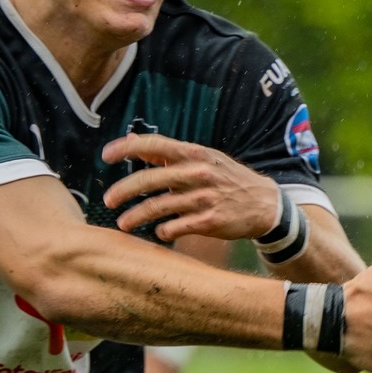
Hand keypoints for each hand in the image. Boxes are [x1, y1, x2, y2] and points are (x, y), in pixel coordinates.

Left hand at [102, 133, 280, 242]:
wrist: (265, 204)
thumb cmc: (227, 179)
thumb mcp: (203, 159)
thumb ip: (168, 154)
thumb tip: (131, 141)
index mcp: (195, 154)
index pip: (155, 145)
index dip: (127, 148)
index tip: (106, 156)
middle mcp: (198, 173)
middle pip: (150, 179)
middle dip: (124, 190)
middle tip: (108, 200)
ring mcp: (204, 198)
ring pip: (158, 207)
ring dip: (136, 216)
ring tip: (123, 223)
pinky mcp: (209, 222)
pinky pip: (176, 228)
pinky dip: (163, 231)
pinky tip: (160, 231)